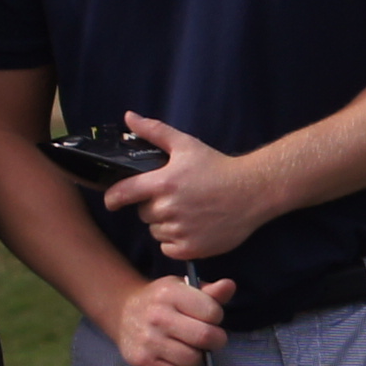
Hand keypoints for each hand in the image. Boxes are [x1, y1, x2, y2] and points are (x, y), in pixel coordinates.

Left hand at [107, 112, 269, 269]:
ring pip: (156, 232)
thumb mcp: (186, 145)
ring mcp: (180, 231)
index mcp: (163, 183)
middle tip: (176, 198)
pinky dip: (176, 242)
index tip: (113, 201)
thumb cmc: (218, 167)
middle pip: (143, 214)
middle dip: (153, 206)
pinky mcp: (191, 249)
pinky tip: (193, 228)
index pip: (122, 194)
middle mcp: (169, 209)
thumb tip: (128, 117)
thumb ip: (154, 131)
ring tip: (188, 212)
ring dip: (165, 225)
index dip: (113, 198)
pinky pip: (169, 249)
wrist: (253, 191)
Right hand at [110, 268, 232, 365]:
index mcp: (170, 293)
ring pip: (193, 359)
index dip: (216, 316)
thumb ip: (210, 291)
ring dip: (198, 355)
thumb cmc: (162, 300)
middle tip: (208, 337)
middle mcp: (157, 316)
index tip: (209, 317)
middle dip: (215, 339)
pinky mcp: (141, 361)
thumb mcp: (183, 288)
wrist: (123, 312)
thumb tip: (229, 286)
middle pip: (205, 337)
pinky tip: (177, 356)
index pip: (212, 312)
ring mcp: (148, 340)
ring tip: (190, 346)